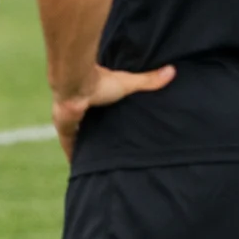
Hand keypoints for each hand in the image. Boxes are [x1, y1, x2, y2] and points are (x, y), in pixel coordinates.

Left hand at [51, 64, 176, 161]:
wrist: (75, 85)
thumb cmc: (99, 81)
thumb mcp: (128, 83)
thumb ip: (148, 80)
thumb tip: (172, 70)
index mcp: (92, 98)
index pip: (98, 110)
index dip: (104, 118)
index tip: (112, 126)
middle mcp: (79, 110)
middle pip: (88, 127)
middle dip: (95, 136)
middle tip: (107, 149)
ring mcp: (70, 121)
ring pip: (78, 138)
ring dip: (85, 147)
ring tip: (97, 163)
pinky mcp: (65, 131)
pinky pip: (70, 147)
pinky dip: (75, 157)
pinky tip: (80, 168)